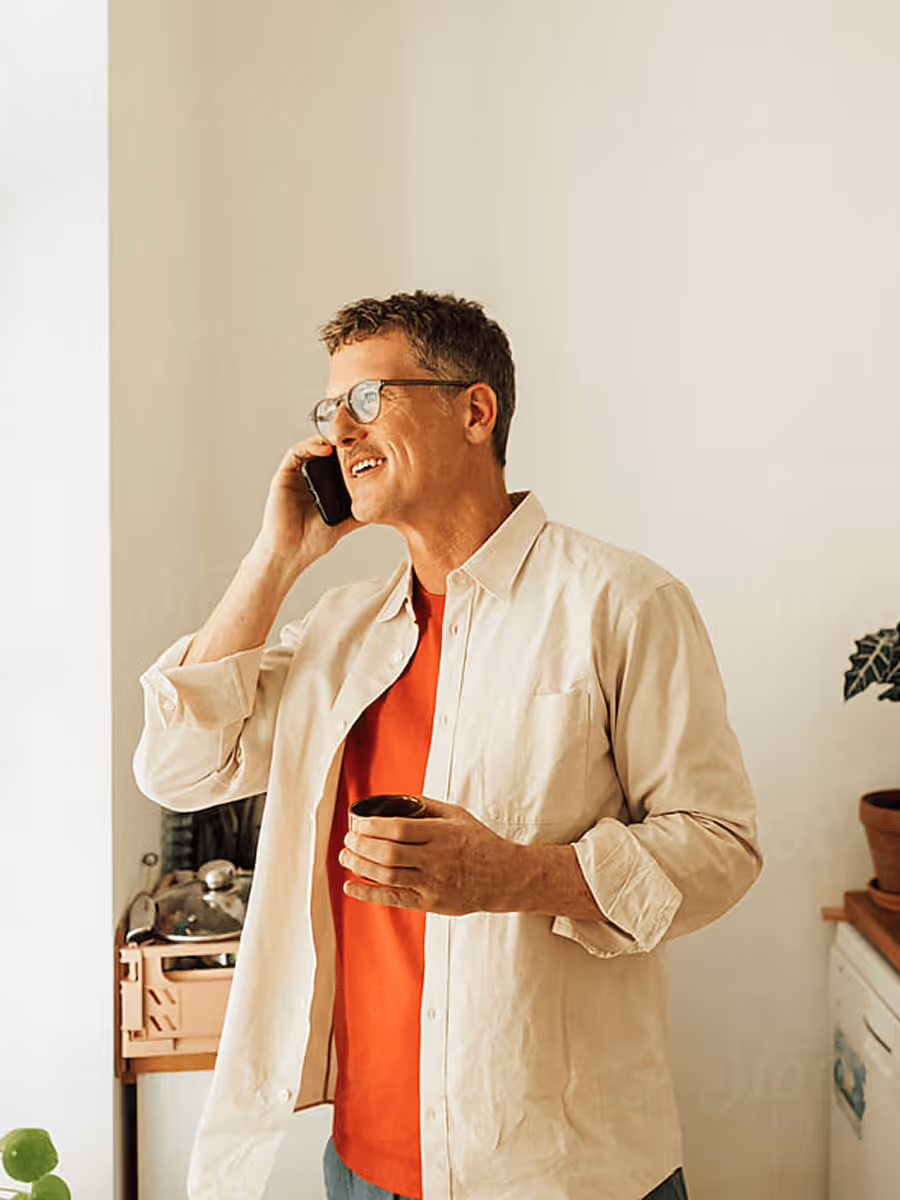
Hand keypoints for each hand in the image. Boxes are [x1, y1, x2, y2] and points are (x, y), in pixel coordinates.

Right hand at [255, 437, 359, 568]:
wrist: (291, 553)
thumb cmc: (312, 541)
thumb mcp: (345, 523)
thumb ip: (360, 513)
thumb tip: (385, 508)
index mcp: (324, 486)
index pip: (338, 461)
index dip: (352, 451)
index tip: (371, 445)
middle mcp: (310, 478)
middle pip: (326, 450)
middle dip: (343, 439)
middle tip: (362, 434)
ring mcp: (296, 476)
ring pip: (311, 447)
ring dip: (328, 439)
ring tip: (347, 439)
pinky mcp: (283, 476)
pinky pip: (295, 453)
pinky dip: (310, 447)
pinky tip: (327, 450)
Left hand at [339, 798, 521, 915]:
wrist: (504, 877)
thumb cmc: (479, 842)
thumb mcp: (457, 815)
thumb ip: (426, 806)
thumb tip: (394, 800)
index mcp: (442, 834)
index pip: (398, 829)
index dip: (371, 826)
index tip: (357, 823)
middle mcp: (436, 859)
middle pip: (388, 853)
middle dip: (360, 845)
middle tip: (347, 839)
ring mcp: (432, 883)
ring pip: (387, 876)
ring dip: (360, 865)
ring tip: (346, 856)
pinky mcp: (430, 903)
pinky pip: (394, 899)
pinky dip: (368, 893)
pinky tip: (352, 885)